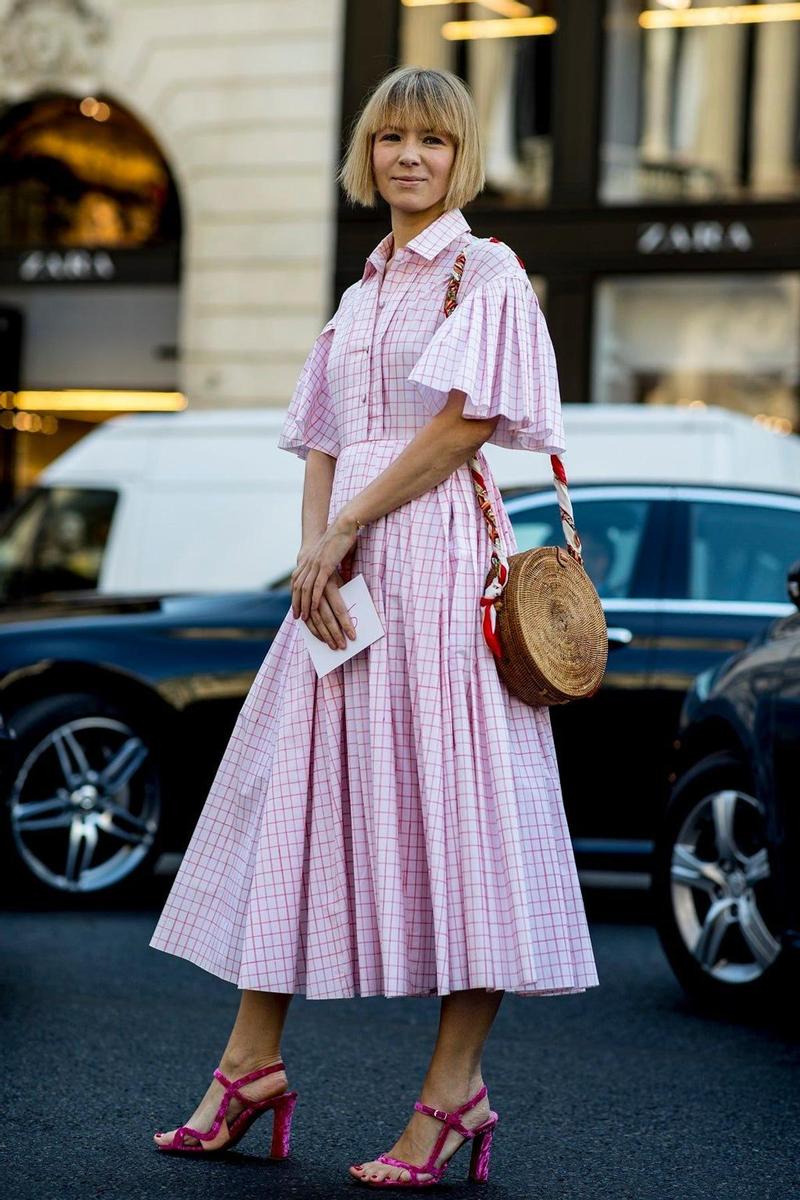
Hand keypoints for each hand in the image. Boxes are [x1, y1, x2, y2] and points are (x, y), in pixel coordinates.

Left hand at [292, 515, 358, 645]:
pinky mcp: (325, 565)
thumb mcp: (333, 555)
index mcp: (308, 562)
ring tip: (307, 620)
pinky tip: (314, 609)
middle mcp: (308, 564)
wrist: (344, 524)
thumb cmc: (342, 538)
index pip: (297, 584)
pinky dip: (314, 598)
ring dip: (306, 607)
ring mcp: (315, 564)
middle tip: (300, 621)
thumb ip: (334, 567)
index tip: (297, 612)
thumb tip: (342, 578)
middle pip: (299, 590)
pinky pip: (317, 585)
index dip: (296, 599)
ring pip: (306, 591)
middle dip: (299, 607)